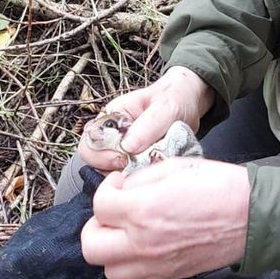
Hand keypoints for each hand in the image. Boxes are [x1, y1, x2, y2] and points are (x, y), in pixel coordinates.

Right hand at [76, 66, 214, 173]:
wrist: (190, 103)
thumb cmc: (174, 97)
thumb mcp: (165, 106)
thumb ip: (148, 124)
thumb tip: (127, 147)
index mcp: (110, 118)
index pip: (89, 142)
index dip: (102, 155)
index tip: (124, 157)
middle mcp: (111, 137)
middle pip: (94, 163)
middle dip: (114, 169)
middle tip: (139, 165)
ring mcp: (122, 152)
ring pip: (110, 174)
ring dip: (129, 176)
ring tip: (151, 166)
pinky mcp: (136, 164)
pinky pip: (130, 179)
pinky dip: (140, 180)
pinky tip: (154, 172)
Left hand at [80, 157, 249, 278]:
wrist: (252, 215)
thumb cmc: (218, 185)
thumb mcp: (173, 167)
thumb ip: (139, 179)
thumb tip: (122, 189)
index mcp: (142, 210)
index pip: (99, 206)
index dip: (106, 190)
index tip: (119, 185)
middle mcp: (143, 243)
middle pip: (91, 247)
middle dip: (96, 226)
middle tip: (113, 212)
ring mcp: (156, 265)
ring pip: (110, 271)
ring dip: (111, 250)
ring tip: (126, 232)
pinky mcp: (170, 276)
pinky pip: (136, 277)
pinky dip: (132, 263)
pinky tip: (145, 244)